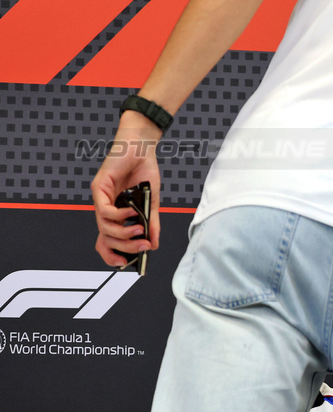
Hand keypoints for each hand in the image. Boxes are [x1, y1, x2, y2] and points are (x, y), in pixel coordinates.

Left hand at [91, 115, 161, 266]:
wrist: (141, 148)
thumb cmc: (144, 172)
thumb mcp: (152, 203)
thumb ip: (151, 223)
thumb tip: (154, 244)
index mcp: (116, 215)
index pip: (106, 241)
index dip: (112, 255)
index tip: (126, 263)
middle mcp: (105, 209)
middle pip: (105, 239)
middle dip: (125, 248)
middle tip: (143, 248)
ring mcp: (100, 200)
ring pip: (104, 228)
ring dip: (123, 234)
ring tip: (140, 231)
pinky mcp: (99, 188)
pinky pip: (105, 211)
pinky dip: (119, 216)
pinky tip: (131, 213)